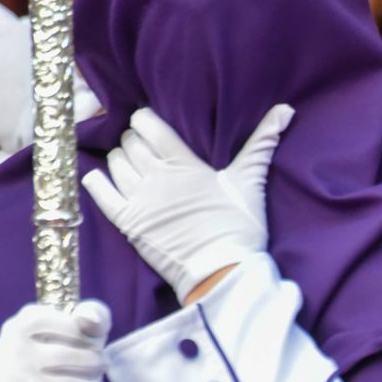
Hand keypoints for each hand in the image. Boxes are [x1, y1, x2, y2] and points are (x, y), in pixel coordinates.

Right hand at [0, 301, 111, 381]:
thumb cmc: (62, 360)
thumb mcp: (80, 331)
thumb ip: (93, 315)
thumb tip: (89, 319)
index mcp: (24, 322)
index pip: (68, 324)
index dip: (90, 339)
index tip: (96, 348)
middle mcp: (10, 349)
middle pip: (66, 357)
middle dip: (95, 366)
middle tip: (101, 370)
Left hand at [82, 105, 293, 300]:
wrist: (222, 271)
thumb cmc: (239, 226)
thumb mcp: (251, 180)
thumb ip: (262, 142)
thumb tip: (286, 109)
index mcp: (183, 162)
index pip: (150, 126)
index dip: (145, 121)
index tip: (150, 125)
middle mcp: (156, 176)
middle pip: (130, 143)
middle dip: (134, 140)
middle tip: (144, 146)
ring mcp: (139, 200)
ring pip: (115, 163)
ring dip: (119, 158)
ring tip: (130, 164)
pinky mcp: (127, 223)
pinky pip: (100, 193)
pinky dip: (96, 181)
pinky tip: (99, 178)